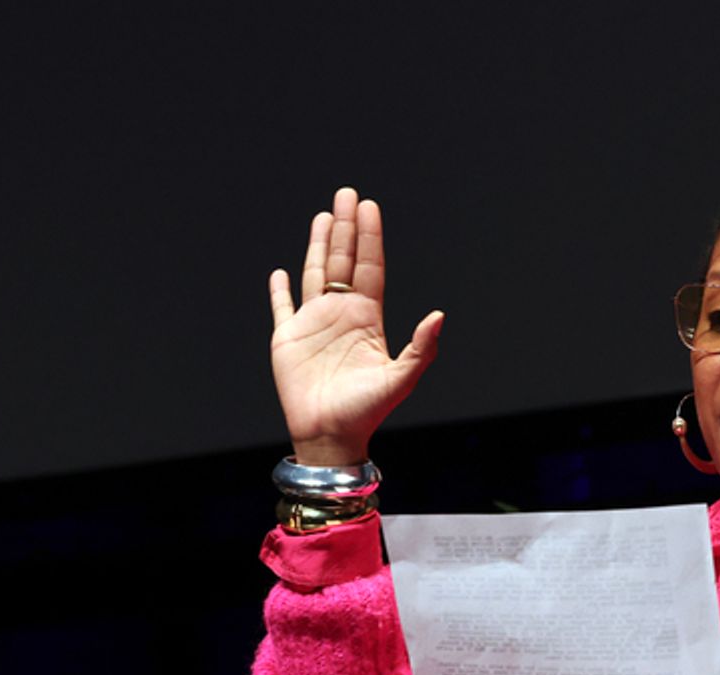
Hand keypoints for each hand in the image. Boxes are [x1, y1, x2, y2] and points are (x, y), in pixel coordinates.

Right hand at [269, 187, 444, 464]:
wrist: (330, 436)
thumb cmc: (367, 412)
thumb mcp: (401, 378)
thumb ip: (421, 347)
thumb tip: (440, 315)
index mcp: (367, 318)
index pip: (369, 268)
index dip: (369, 238)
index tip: (368, 207)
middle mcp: (341, 314)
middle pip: (343, 261)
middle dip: (346, 228)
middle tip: (346, 194)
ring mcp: (314, 324)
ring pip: (316, 274)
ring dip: (319, 245)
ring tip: (324, 216)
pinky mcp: (287, 339)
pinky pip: (282, 307)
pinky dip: (280, 290)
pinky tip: (282, 272)